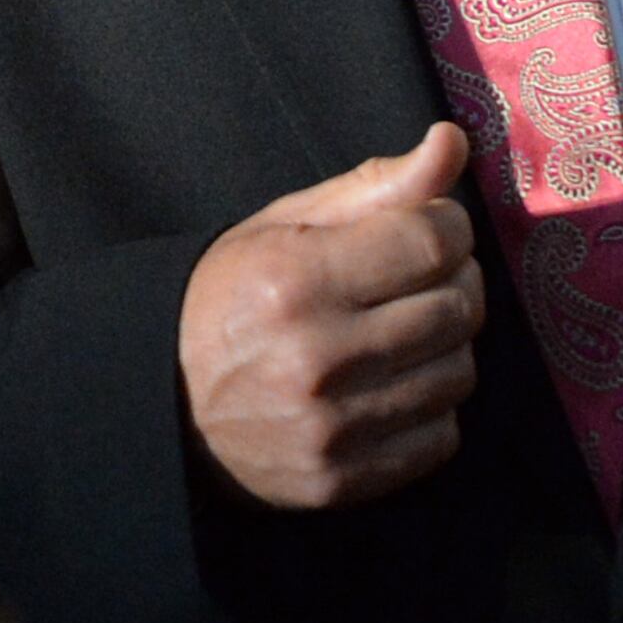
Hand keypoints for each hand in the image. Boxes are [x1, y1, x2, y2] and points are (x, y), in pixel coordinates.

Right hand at [179, 123, 485, 509]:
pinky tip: (391, 385)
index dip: (448, 225)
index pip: (433, 241)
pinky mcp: (340, 480)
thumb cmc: (232, 296)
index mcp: (296, 278)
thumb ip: (376, 186)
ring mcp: (329, 428)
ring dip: (446, 345)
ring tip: (404, 331)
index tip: (430, 227)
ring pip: (459, 373)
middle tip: (420, 277)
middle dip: (455, 280)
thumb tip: (452, 141)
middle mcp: (316, 356)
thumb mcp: (286, 224)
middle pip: (457, 306)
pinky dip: (431, 407)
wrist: (164, 403)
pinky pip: (441, 437)